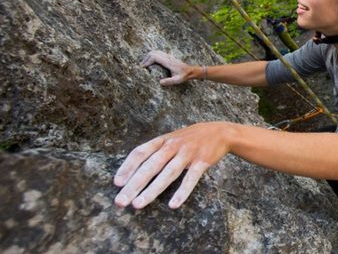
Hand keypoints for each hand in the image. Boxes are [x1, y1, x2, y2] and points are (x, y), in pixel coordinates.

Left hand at [113, 122, 233, 208]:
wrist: (220, 132)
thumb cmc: (190, 139)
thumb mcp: (171, 139)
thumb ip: (155, 151)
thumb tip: (133, 170)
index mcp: (162, 140)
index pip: (140, 152)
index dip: (127, 167)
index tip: (117, 183)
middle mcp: (173, 146)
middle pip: (150, 166)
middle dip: (134, 184)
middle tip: (120, 201)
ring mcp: (187, 154)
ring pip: (167, 174)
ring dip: (152, 190)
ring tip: (138, 204)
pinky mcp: (202, 162)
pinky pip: (190, 179)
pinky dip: (182, 192)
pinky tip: (173, 205)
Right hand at [141, 50, 191, 85]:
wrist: (191, 70)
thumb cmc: (184, 76)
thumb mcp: (178, 80)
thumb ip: (169, 81)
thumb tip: (160, 82)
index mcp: (168, 62)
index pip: (155, 57)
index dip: (147, 61)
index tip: (143, 68)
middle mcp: (167, 57)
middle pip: (153, 53)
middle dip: (145, 58)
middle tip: (141, 66)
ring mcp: (168, 56)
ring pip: (155, 52)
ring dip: (148, 57)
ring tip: (144, 65)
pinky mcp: (168, 57)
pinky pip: (158, 53)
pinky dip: (152, 57)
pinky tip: (150, 63)